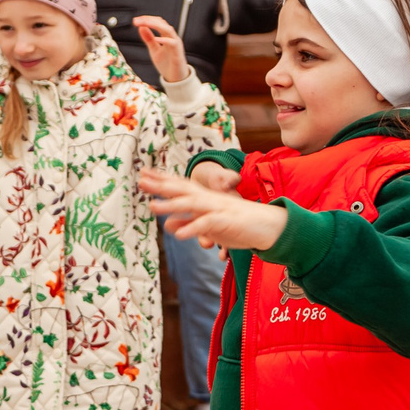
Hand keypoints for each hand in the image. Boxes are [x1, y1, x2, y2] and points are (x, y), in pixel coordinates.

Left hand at [135, 14, 189, 84]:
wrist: (175, 78)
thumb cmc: (167, 64)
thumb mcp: (154, 50)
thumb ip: (148, 39)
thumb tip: (141, 27)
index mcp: (166, 36)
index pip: (158, 22)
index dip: (147, 19)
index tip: (136, 20)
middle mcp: (172, 37)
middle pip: (162, 23)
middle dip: (149, 20)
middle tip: (137, 21)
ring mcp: (176, 44)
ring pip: (168, 29)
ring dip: (155, 25)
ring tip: (145, 24)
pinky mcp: (178, 52)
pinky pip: (172, 43)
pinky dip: (164, 40)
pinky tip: (155, 39)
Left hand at [141, 167, 289, 251]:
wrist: (268, 226)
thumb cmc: (238, 226)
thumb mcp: (209, 226)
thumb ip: (189, 223)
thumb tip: (169, 226)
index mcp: (205, 199)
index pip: (180, 186)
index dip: (162, 180)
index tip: (143, 175)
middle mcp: (209, 200)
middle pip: (182, 190)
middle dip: (161, 186)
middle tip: (141, 181)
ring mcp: (218, 209)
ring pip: (191, 204)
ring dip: (171, 205)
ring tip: (152, 207)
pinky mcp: (226, 221)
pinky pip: (207, 223)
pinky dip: (193, 228)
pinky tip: (179, 234)